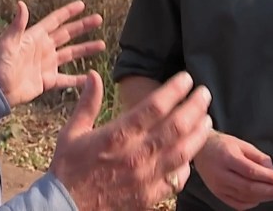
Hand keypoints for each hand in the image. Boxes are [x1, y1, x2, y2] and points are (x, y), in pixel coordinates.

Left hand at [0, 0, 104, 106]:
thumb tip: (21, 4)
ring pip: (71, 54)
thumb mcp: (8, 43)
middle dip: (83, 26)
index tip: (82, 4)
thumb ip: (17, 25)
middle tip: (98, 19)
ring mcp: (46, 64)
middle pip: (67, 34)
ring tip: (102, 45)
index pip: (55, 21)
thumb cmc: (0, 66)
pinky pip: (67, 79)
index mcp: (35, 37)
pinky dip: (79, 79)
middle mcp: (43, 48)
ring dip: (86, 49)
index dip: (68, 12)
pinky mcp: (47, 81)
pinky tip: (90, 77)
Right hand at [50, 71, 212, 209]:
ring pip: (182, 152)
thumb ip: (87, 102)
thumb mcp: (72, 132)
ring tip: (206, 120)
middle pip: (176, 126)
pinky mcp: (148, 197)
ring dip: (198, 134)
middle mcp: (135, 154)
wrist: (65, 208)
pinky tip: (190, 156)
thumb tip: (94, 74)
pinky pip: (176, 180)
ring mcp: (145, 177)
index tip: (186, 78)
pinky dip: (187, 166)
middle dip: (194, 107)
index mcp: (117, 135)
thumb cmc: (68, 168)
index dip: (174, 90)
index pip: (154, 107)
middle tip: (204, 94)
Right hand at [192, 132, 272, 208]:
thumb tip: (272, 170)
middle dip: (271, 190)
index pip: (251, 171)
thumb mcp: (241, 143)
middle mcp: (221, 174)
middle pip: (249, 187)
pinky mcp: (218, 194)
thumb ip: (258, 156)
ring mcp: (218, 187)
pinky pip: (238, 204)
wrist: (201, 150)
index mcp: (227, 157)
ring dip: (265, 197)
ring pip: (245, 197)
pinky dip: (252, 203)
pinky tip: (261, 197)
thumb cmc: (221, 145)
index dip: (268, 177)